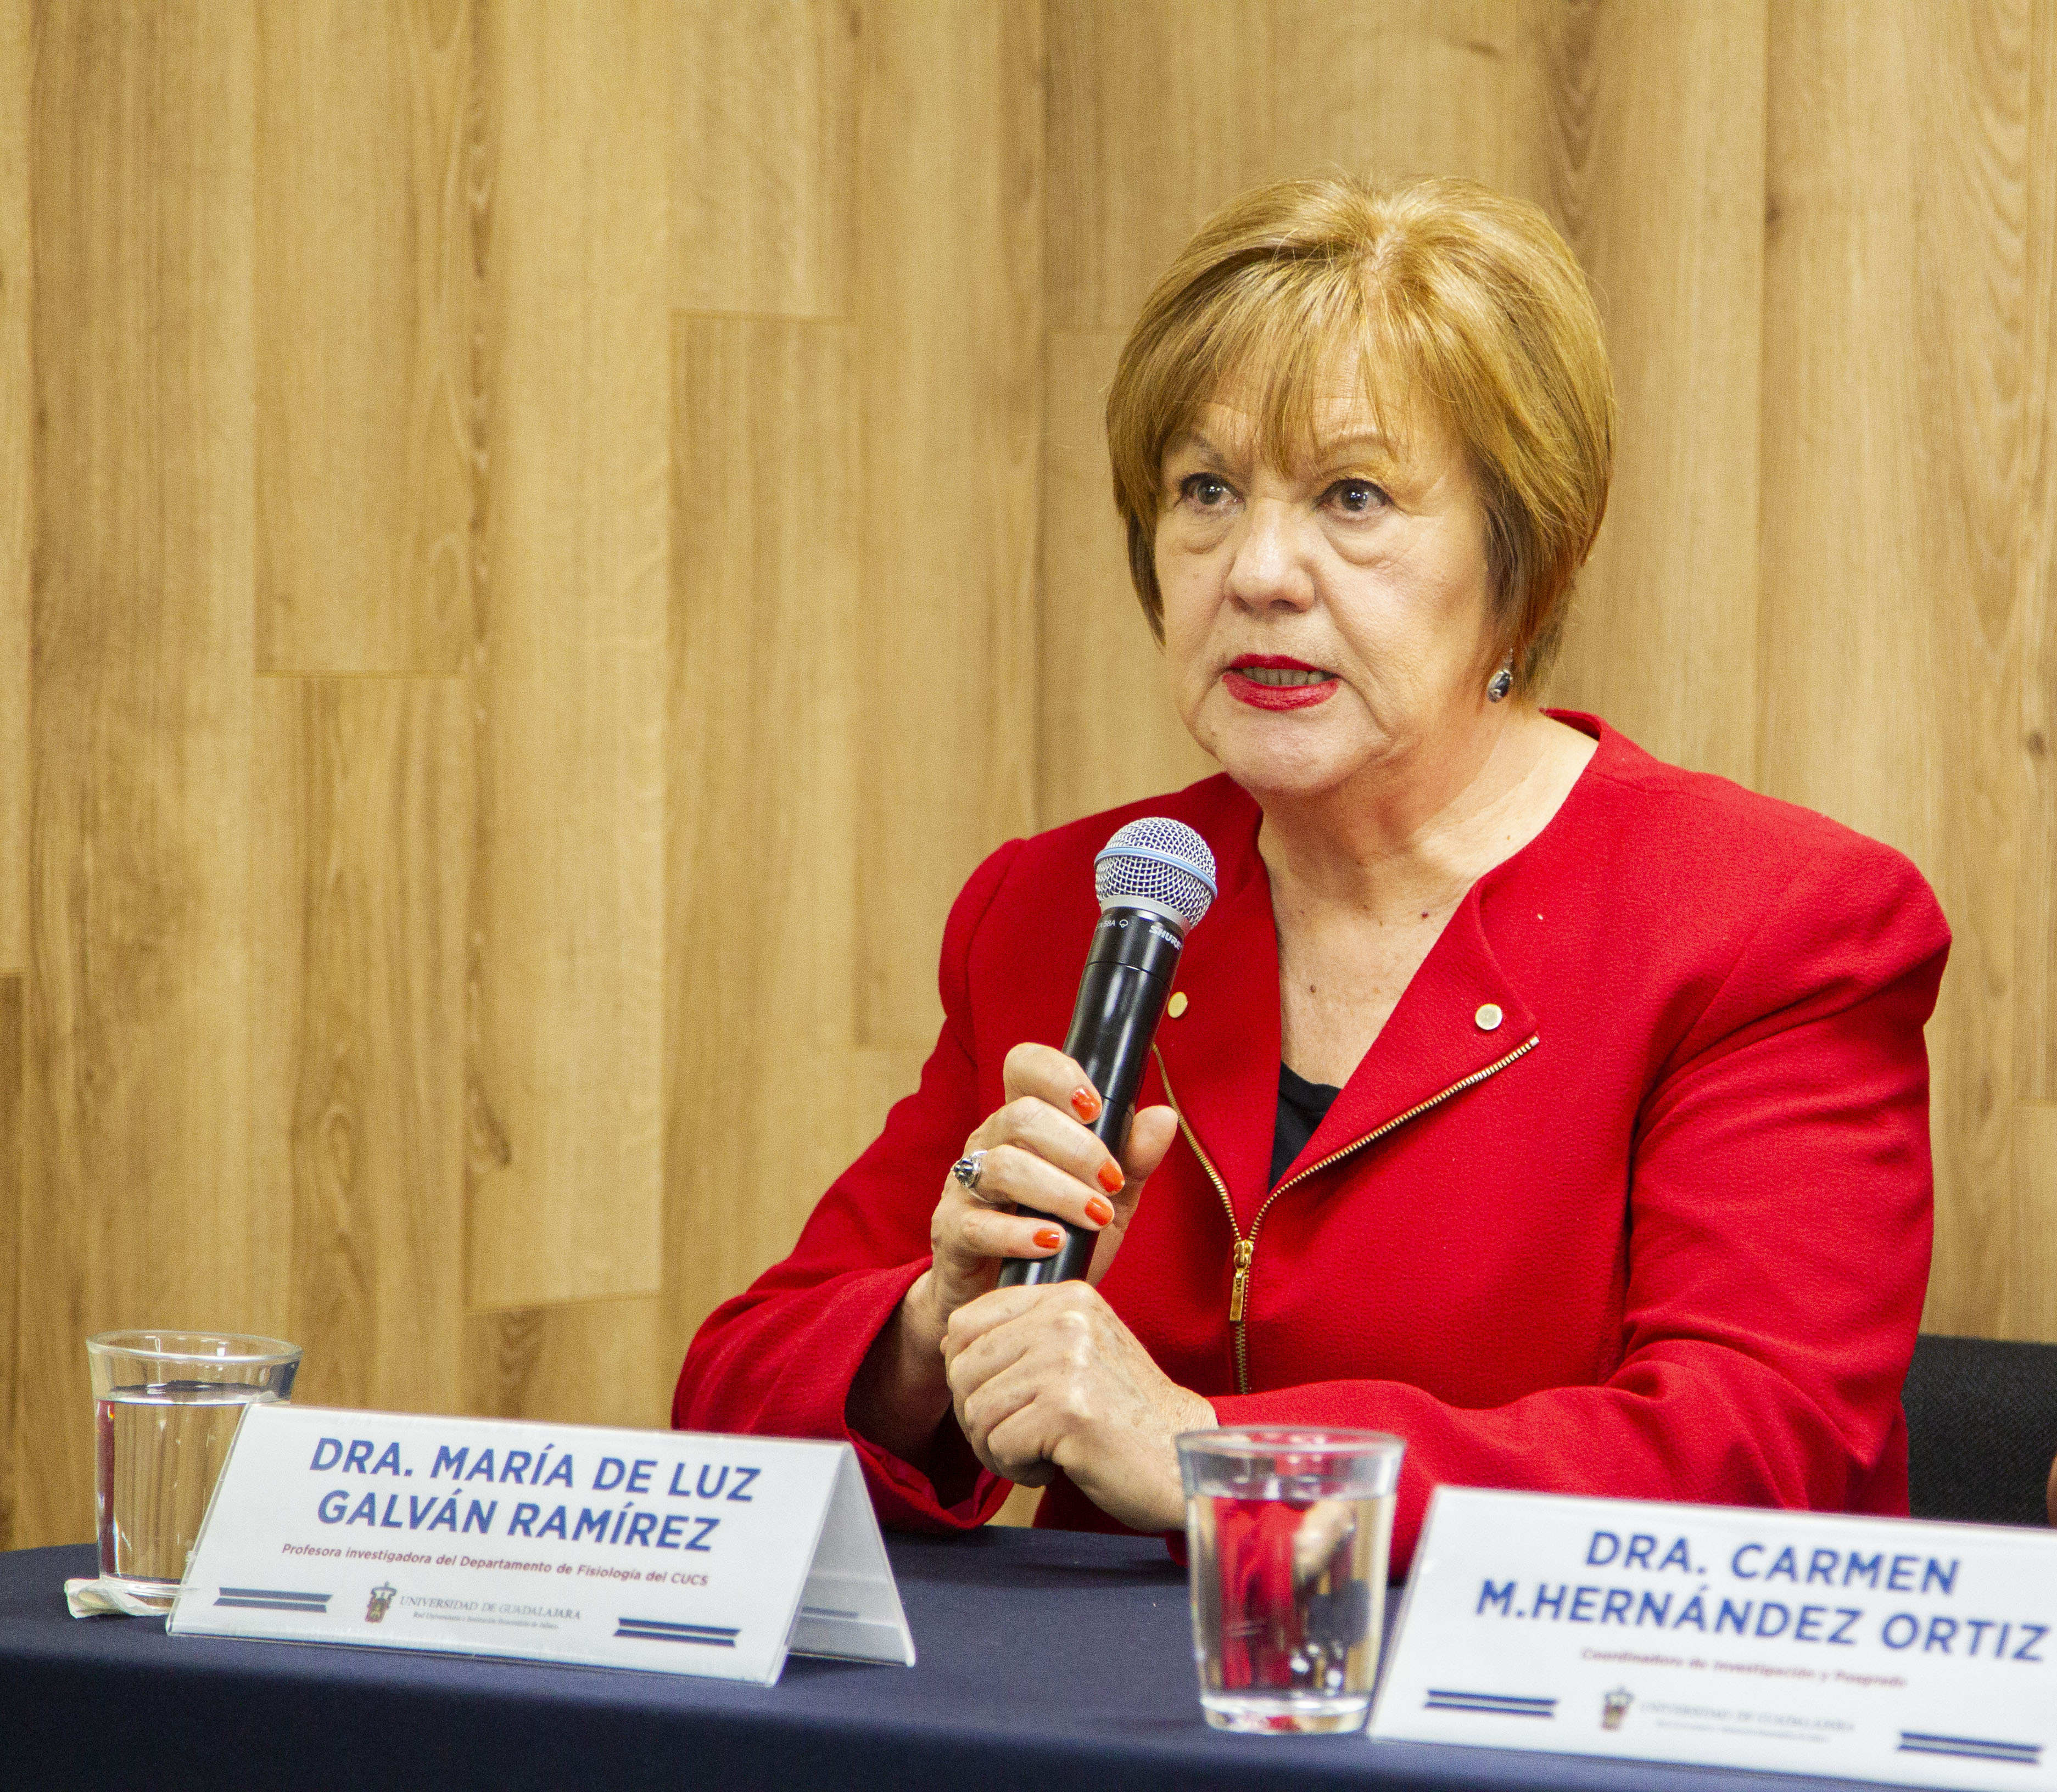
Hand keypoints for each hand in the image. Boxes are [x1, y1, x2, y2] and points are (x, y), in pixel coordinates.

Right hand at [914, 1041, 1177, 1349]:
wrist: (1010, 1300)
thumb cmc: (1058, 1240)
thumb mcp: (1107, 1200)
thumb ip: (1132, 1160)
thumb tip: (1164, 1117)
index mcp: (1023, 1123)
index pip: (1025, 1067)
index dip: (1058, 1074)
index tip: (1095, 1106)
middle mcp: (988, 1144)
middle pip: (1020, 1116)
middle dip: (1077, 1147)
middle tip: (1111, 1182)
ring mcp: (964, 1187)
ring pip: (1002, 1166)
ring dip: (1059, 1190)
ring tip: (1095, 1217)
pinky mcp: (951, 1233)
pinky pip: (978, 1225)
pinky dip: (1020, 1232)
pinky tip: (1053, 1242)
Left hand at [942, 1279, 1215, 1532]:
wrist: (1180, 1457)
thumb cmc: (1125, 1414)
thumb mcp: (1078, 1352)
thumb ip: (1023, 1337)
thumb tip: (948, 1346)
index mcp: (1066, 1297)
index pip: (965, 1322)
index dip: (967, 1371)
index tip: (1004, 1397)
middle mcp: (1065, 1317)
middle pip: (962, 1370)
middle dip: (978, 1417)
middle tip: (1021, 1436)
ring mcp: (1066, 1359)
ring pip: (975, 1411)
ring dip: (998, 1448)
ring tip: (1043, 1451)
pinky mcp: (1067, 1408)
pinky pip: (999, 1446)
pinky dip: (1019, 1468)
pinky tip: (1056, 1465)